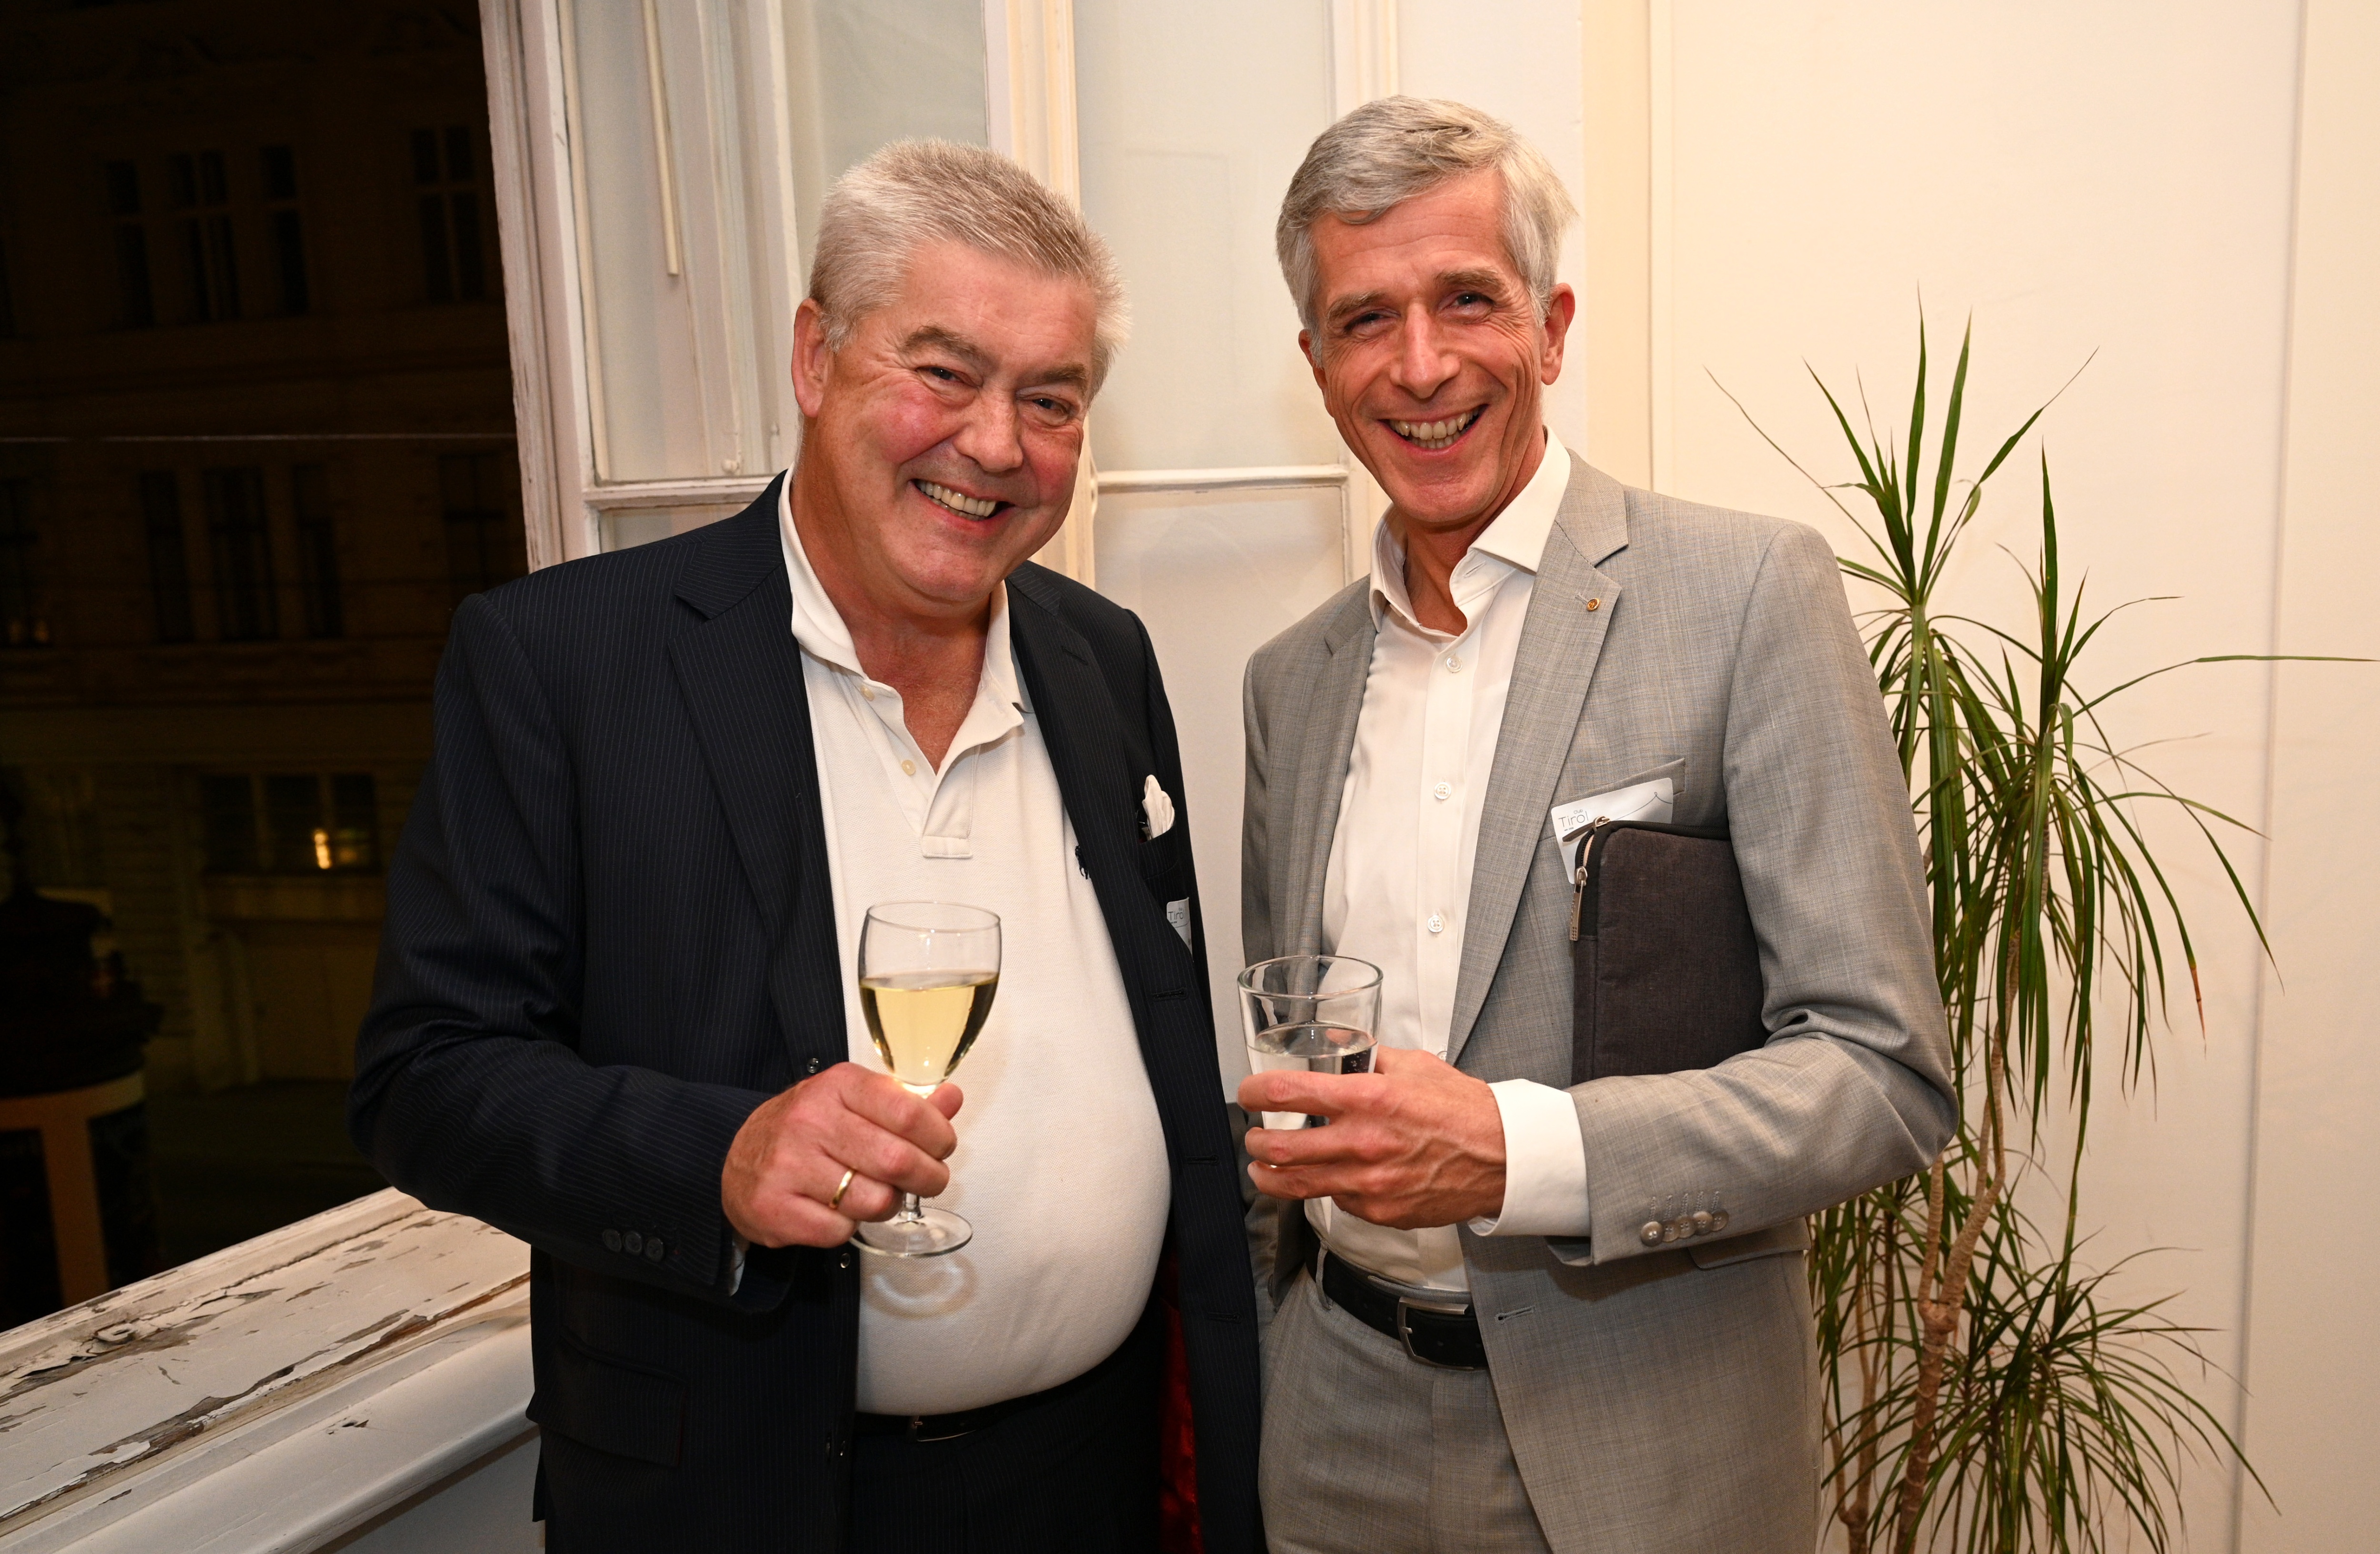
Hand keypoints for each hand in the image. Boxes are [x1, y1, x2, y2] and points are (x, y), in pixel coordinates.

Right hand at [722, 1063, 963, 1247]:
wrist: (738, 1160)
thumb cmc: (807, 1131)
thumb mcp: (853, 1102)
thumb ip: (906, 1103)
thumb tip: (952, 1098)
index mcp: (837, 1085)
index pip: (907, 1111)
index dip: (938, 1136)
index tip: (942, 1147)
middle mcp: (810, 1120)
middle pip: (897, 1161)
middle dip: (928, 1178)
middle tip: (929, 1181)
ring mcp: (788, 1165)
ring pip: (874, 1201)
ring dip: (888, 1205)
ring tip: (877, 1193)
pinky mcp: (774, 1207)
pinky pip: (840, 1231)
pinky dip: (849, 1227)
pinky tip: (838, 1210)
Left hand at [1237, 1047, 1505, 1228]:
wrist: (1502, 1158)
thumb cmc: (1463, 1111)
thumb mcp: (1415, 1065)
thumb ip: (1369, 1056)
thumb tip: (1337, 1046)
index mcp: (1369, 1098)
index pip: (1289, 1092)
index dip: (1254, 1092)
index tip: (1247, 1093)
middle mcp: (1363, 1142)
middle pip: (1280, 1148)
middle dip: (1255, 1143)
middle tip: (1252, 1138)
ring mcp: (1369, 1183)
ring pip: (1297, 1185)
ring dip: (1270, 1176)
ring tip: (1263, 1169)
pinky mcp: (1380, 1211)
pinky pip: (1336, 1201)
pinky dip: (1325, 1189)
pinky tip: (1327, 1179)